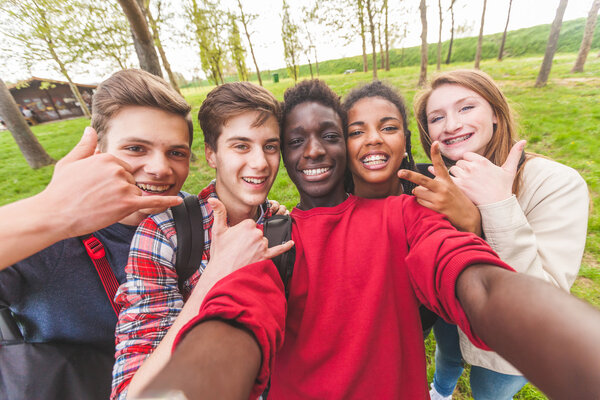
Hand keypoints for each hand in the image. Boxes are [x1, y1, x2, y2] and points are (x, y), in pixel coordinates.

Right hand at [41, 127, 181, 236]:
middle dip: (119, 191)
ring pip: (135, 194)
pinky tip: (178, 200)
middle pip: (131, 181)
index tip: (99, 188)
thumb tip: (91, 129)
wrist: (55, 214)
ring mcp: (124, 186)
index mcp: (109, 157)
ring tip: (101, 206)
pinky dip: (166, 201)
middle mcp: (118, 169)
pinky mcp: (127, 203)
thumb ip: (85, 146)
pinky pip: (152, 201)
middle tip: (97, 199)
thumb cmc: (61, 189)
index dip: (114, 181)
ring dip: (123, 202)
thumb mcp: (71, 162)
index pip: (124, 168)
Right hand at [201, 198, 293, 283]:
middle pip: (257, 232)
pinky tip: (290, 243)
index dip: (242, 232)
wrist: (222, 273)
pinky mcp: (266, 257)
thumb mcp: (218, 230)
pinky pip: (278, 250)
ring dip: (256, 247)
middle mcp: (257, 233)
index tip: (235, 239)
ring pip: (263, 242)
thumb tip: (212, 198)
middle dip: (249, 239)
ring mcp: (262, 245)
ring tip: (244, 255)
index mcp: (247, 224)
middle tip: (238, 248)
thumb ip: (218, 212)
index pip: (250, 224)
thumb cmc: (220, 252)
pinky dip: (285, 247)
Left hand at [398, 142, 481, 234]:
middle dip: (409, 175)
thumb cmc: (458, 200)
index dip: (436, 153)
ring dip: (419, 194)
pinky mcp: (436, 208)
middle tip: (399, 172)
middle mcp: (443, 187)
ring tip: (430, 197)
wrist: (469, 217)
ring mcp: (439, 198)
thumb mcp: (452, 186)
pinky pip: (420, 202)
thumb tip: (428, 168)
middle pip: (422, 179)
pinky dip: (421, 202)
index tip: (435, 143)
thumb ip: (439, 178)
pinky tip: (431, 204)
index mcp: (447, 180)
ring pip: (418, 192)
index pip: (440, 164)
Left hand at [450, 140, 524, 205]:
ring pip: (453, 170)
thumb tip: (524, 141)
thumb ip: (514, 154)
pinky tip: (456, 185)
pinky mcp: (460, 186)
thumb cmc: (503, 188)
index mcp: (482, 161)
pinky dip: (451, 181)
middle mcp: (472, 167)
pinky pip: (449, 179)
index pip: (466, 155)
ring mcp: (465, 177)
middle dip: (462, 169)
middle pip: (459, 162)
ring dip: (456, 175)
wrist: (497, 205)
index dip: (468, 161)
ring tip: (464, 182)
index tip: (472, 169)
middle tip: (468, 178)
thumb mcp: (510, 170)